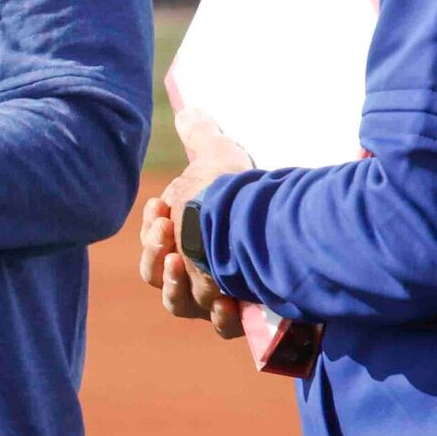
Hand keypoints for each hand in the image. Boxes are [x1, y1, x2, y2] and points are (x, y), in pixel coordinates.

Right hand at [138, 107, 254, 340]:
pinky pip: (226, 325)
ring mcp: (222, 296)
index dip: (151, 234)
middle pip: (161, 278)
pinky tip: (225, 300)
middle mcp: (201, 273)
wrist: (285, 215)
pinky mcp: (251, 315)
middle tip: (164, 229)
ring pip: (183, 303)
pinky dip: (219, 313)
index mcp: (187, 243)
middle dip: (155, 254)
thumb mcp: (219, 155)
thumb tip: (190, 110)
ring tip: (179, 260)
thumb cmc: (245, 188)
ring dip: (175, 284)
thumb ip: (200, 136)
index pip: (156, 248)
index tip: (159, 209)